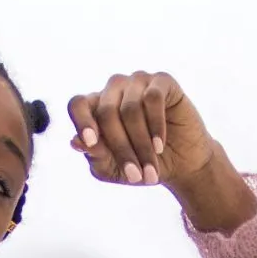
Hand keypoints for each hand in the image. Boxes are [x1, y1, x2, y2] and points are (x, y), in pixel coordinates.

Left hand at [68, 71, 221, 188]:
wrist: (181, 165)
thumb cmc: (141, 166)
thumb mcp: (113, 169)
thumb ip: (95, 156)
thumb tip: (75, 142)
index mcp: (95, 108)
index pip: (77, 104)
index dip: (81, 121)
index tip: (90, 143)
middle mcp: (113, 90)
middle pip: (106, 112)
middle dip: (121, 148)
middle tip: (136, 176)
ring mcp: (137, 82)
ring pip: (130, 108)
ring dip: (141, 144)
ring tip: (150, 169)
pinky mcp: (162, 81)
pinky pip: (153, 99)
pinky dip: (155, 126)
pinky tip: (159, 145)